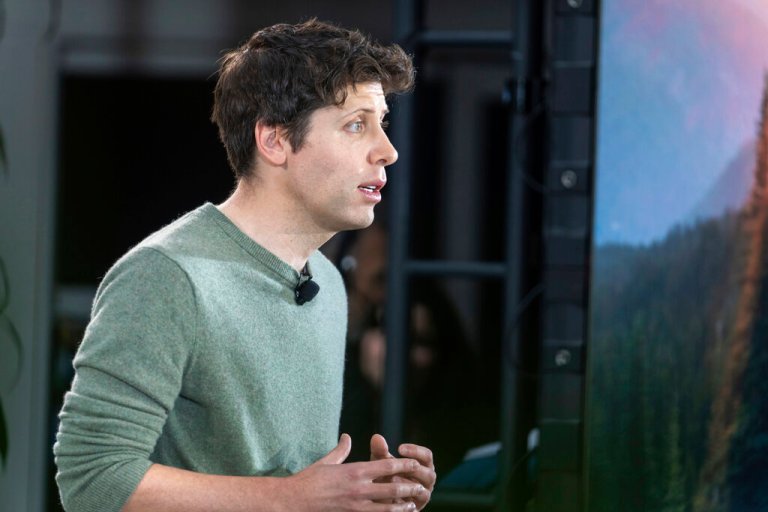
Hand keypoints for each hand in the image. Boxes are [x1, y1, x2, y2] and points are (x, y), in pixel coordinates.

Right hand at [278, 434, 424, 511]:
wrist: (293, 501)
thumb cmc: (308, 480)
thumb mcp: (326, 461)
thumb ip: (341, 450)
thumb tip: (347, 437)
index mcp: (355, 471)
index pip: (387, 466)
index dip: (404, 465)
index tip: (415, 463)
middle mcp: (359, 488)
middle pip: (392, 488)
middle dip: (408, 487)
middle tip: (421, 486)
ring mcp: (356, 505)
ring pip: (387, 507)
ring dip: (402, 506)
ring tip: (413, 505)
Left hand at [370, 434, 435, 510]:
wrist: (380, 498)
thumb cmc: (384, 476)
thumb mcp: (381, 463)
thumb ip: (380, 451)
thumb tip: (376, 437)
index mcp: (423, 465)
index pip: (427, 455)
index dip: (416, 451)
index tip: (399, 448)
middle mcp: (426, 480)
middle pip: (430, 473)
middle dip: (413, 469)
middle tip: (397, 465)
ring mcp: (424, 494)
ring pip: (424, 490)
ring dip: (408, 483)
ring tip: (392, 478)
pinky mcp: (417, 507)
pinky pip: (416, 503)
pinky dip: (406, 497)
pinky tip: (393, 493)